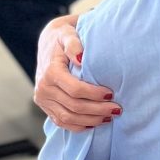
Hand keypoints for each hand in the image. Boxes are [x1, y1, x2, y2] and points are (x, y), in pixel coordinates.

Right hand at [33, 14, 117, 130]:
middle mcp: (43, 88)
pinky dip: (79, 126)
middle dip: (98, 110)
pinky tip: (95, 123)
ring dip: (91, 120)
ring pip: (68, 118)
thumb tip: (80, 57)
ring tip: (110, 117)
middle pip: (74, 106)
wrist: (49, 43)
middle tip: (117, 109)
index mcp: (50, 72)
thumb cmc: (64, 37)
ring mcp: (42, 100)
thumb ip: (74, 44)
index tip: (112, 93)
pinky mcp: (45, 106)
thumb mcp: (68, 34)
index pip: (75, 89)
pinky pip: (61, 122)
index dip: (95, 94)